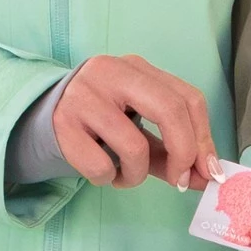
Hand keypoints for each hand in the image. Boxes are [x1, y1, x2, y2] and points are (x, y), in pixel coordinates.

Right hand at [51, 53, 224, 189]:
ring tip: (125, 176)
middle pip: (169, 110)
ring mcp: (84, 96)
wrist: (42, 119)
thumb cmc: (101, 124)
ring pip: (134, 147)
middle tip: (180, 182)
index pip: (187, 98)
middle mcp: (111, 72)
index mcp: (137, 68)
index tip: (208, 172)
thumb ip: (172, 151)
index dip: (203, 139)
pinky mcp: (63, 125)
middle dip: (183, 154)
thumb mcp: (139, 128)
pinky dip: (109, 179)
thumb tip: (207, 178)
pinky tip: (103, 172)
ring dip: (136, 175)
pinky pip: (101, 166)